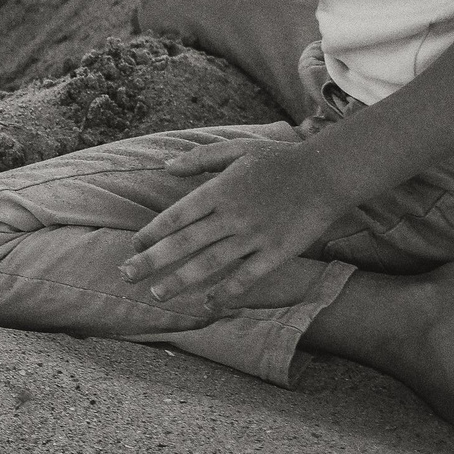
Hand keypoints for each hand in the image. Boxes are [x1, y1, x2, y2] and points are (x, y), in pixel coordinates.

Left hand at [122, 132, 348, 310]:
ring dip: (181, 280)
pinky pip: (247, 277)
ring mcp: (254, 236)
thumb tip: (166, 167)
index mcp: (218, 190)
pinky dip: (227, 292)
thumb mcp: (236, 149)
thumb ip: (200, 158)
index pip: (176, 216)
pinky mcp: (276, 252)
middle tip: (126, 276)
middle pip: (184, 243)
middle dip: (152, 261)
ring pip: (210, 263)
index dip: (152, 233)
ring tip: (157, 294)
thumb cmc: (278, 159)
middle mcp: (231, 215)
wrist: (326, 173)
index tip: (133, 247)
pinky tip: (209, 304)